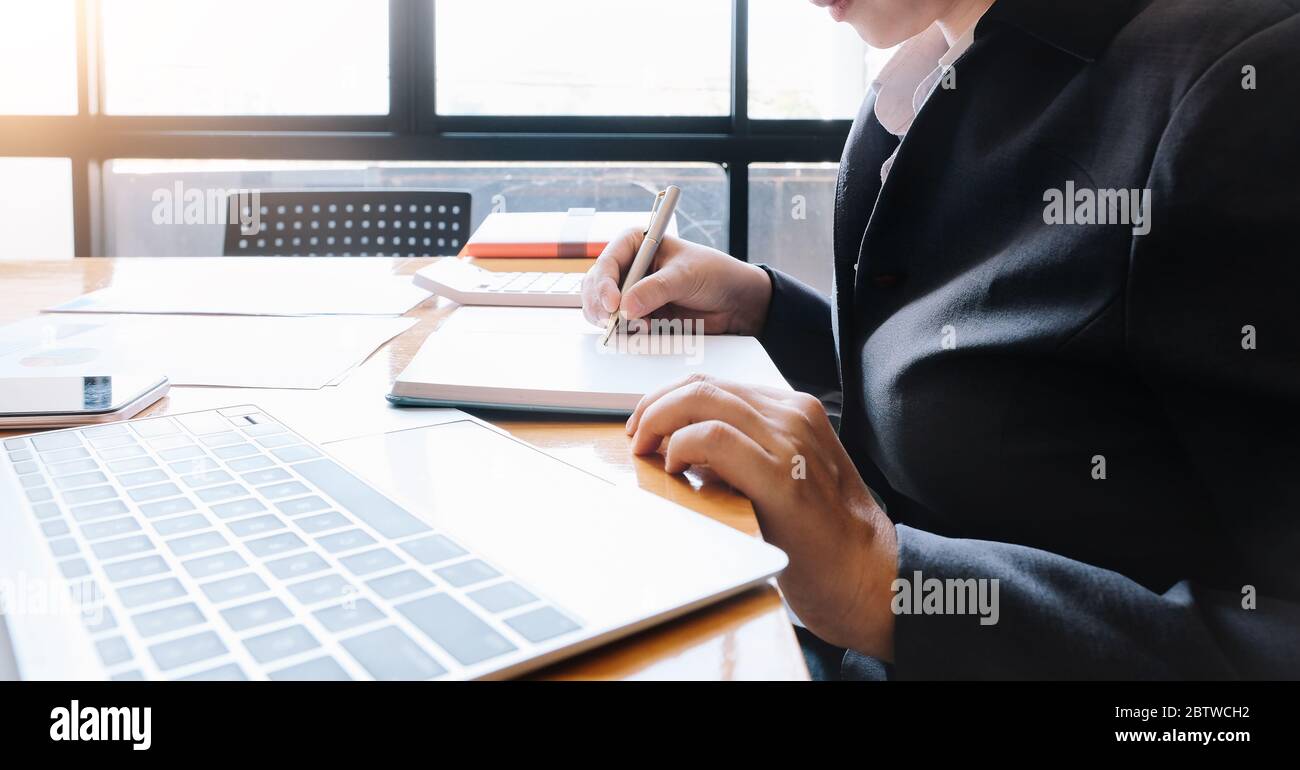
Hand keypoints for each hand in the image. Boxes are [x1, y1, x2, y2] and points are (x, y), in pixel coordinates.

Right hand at [581, 229, 772, 335]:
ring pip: (601, 309)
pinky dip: (624, 333)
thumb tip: (625, 308)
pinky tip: (644, 332)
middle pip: (595, 287)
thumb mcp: (685, 276)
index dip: (604, 283)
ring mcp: (631, 293)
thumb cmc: (714, 275)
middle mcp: (629, 267)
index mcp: (636, 244)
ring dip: (612, 322)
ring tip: (640, 327)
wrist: (734, 301)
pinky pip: (618, 327)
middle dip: (601, 306)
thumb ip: (655, 290)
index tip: (613, 304)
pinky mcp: (638, 315)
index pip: (607, 261)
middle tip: (614, 322)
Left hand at [626, 374, 899, 658]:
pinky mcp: (782, 476)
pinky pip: (715, 438)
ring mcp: (789, 442)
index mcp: (794, 411)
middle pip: (702, 385)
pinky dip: (682, 446)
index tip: (647, 427)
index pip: (715, 385)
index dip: (668, 401)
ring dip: (660, 422)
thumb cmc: (823, 536)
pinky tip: (676, 468)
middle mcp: (792, 416)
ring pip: (703, 400)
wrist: (869, 574)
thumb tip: (683, 449)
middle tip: (636, 438)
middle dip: (655, 407)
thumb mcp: (782, 476)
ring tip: (647, 452)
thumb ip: (741, 455)